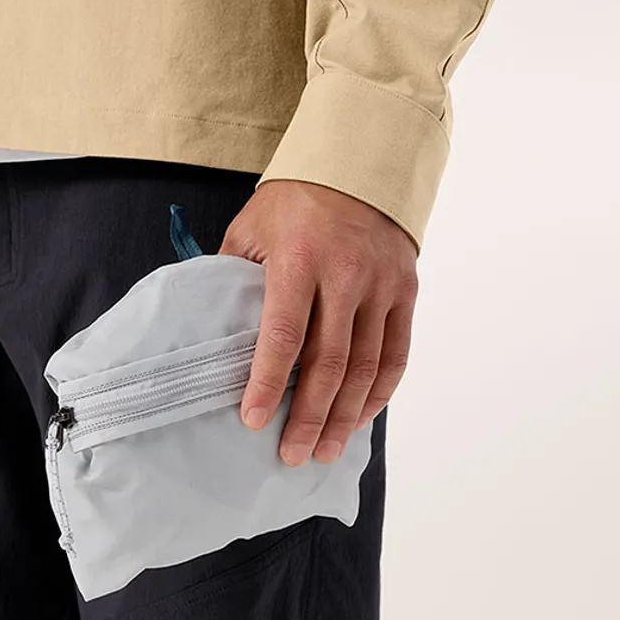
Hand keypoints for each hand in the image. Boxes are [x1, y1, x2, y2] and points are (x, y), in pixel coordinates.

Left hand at [218, 178, 418, 465]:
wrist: (361, 165)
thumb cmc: (295, 201)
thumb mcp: (251, 228)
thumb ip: (235, 278)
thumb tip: (213, 331)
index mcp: (300, 259)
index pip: (284, 334)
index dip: (268, 383)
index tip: (254, 421)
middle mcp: (346, 276)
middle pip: (329, 362)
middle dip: (310, 416)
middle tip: (293, 454)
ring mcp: (382, 286)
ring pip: (366, 366)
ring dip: (345, 416)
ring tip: (326, 451)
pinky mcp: (407, 292)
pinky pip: (396, 354)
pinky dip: (379, 392)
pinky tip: (360, 417)